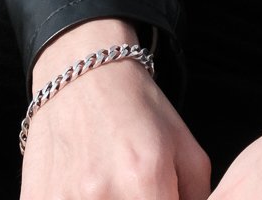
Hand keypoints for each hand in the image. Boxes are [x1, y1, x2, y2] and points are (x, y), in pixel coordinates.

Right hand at [19, 18, 210, 199]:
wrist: (80, 73)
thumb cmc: (137, 109)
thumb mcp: (186, 147)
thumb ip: (198, 196)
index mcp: (145, 179)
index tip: (163, 196)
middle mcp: (102, 193)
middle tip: (139, 191)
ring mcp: (63, 199)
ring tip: (113, 188)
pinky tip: (85, 189)